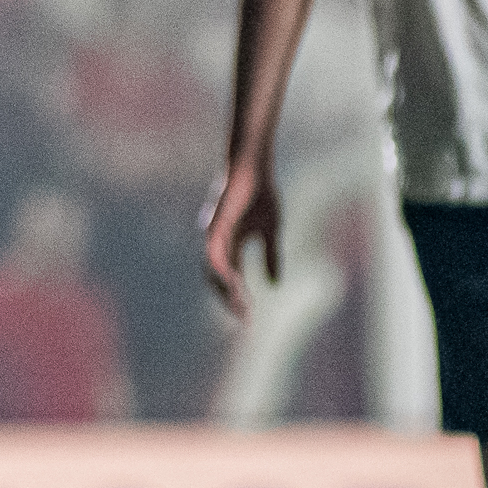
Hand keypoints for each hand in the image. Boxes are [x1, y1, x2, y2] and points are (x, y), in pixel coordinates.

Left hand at [200, 163, 280, 320]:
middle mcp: (217, 244)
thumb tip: (274, 285)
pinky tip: (235, 285)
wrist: (253, 169)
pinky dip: (224, 272)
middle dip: (229, 300)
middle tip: (243, 318)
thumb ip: (270, 257)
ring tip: (241, 307)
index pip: (230, 278)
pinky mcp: (214, 227)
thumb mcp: (271, 231)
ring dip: (227, 291)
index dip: (239, 296)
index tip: (250, 316)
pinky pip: (216, 256)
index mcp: (229, 245)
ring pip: (215, 271)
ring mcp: (213, 236)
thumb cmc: (262, 195)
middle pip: (217, 280)